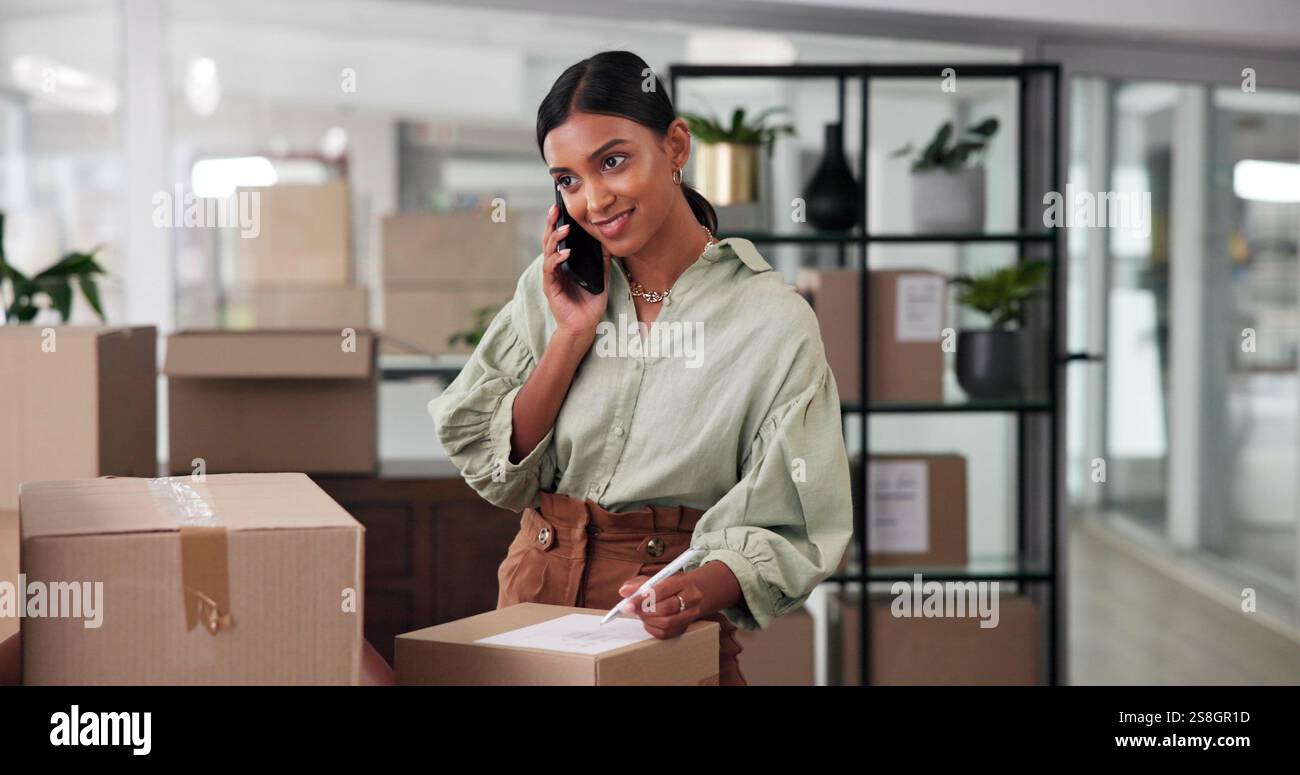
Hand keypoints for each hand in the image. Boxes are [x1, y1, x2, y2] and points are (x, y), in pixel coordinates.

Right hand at [541, 203, 610, 342]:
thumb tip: (608, 243)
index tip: (561, 207)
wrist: (584, 326)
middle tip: (555, 208)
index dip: (558, 223)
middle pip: (549, 241)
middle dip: (551, 223)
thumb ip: (602, 261)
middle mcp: (556, 267)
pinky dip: (557, 259)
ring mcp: (552, 276)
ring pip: (548, 252)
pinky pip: (551, 269)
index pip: (559, 239)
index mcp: (565, 263)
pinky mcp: (550, 287)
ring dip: (555, 239)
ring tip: (564, 228)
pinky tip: (566, 252)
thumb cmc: (590, 304)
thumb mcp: (601, 278)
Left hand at [616, 573, 705, 638]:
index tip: (628, 604)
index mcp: (683, 582)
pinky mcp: (685, 627)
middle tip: (632, 609)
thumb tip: (624, 591)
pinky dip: (652, 628)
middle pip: (666, 609)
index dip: (643, 598)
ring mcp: (690, 615)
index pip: (662, 590)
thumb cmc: (671, 585)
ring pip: (666, 623)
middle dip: (644, 610)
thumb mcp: (657, 578)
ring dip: (648, 620)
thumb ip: (638, 584)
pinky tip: (648, 621)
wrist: (693, 593)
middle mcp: (691, 598)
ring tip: (641, 613)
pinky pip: (666, 633)